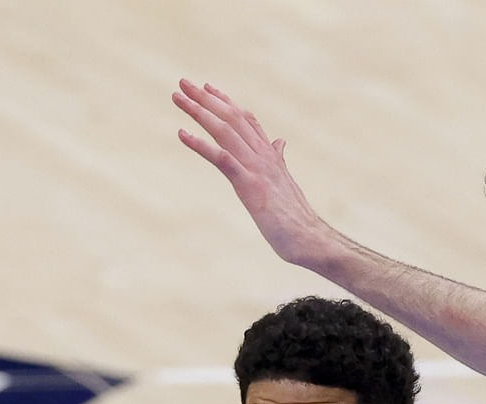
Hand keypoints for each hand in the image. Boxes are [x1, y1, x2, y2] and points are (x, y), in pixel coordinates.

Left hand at [173, 80, 334, 267]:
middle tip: (183, 82)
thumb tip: (280, 143)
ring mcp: (256, 168)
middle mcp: (263, 155)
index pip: (247, 119)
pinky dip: (200, 143)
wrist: (308, 238)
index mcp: (270, 156)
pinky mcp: (249, 184)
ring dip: (198, 112)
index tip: (208, 87)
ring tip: (177, 97)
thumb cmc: (296, 218)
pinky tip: (181, 133)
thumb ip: (279, 160)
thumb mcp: (285, 183)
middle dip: (206, 98)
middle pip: (232, 117)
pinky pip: (221, 158)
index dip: (227, 101)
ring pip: (224, 131)